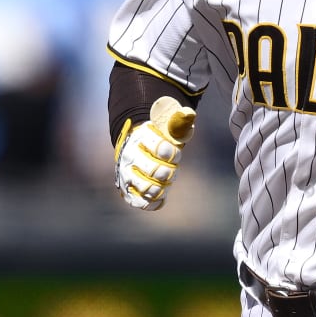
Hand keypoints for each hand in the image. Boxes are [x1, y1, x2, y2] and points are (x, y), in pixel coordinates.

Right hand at [114, 95, 195, 210]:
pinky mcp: (127, 191)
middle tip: (170, 168)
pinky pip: (142, 203)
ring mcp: (126, 175)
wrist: (136, 149)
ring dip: (162, 187)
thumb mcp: (168, 126)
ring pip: (149, 188)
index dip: (172, 153)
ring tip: (164, 182)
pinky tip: (160, 194)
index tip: (172, 152)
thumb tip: (189, 114)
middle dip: (169, 172)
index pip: (161, 148)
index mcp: (141, 136)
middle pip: (157, 171)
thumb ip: (179, 120)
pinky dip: (155, 201)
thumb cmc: (158, 138)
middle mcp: (130, 156)